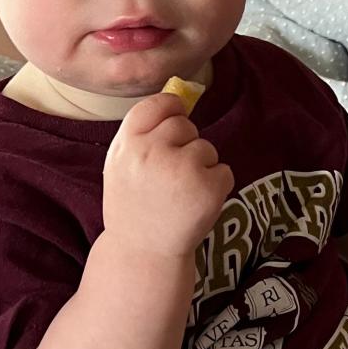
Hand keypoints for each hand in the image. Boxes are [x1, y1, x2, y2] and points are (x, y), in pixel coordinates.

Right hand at [102, 92, 233, 256]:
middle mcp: (153, 152)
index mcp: (128, 145)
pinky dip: (217, 186)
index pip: (156, 105)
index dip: (170, 108)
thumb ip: (144, 132)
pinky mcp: (209, 187)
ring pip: (207, 148)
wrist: (144, 252)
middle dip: (185, 144)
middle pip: (185, 124)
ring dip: (202, 167)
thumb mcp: (123, 165)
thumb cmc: (134, 205)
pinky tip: (196, 204)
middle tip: (171, 176)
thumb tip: (179, 96)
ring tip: (181, 194)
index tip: (176, 117)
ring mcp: (183, 169)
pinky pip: (224, 171)